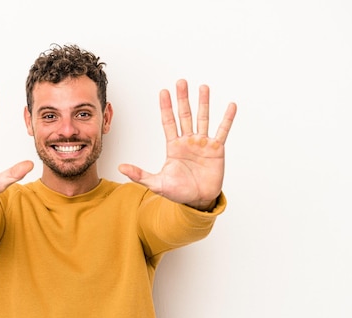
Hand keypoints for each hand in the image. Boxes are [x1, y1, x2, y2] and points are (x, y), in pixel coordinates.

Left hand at [119, 79, 236, 210]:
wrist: (198, 200)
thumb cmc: (178, 192)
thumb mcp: (156, 183)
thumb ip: (139, 175)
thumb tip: (121, 167)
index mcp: (174, 146)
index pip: (168, 122)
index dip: (166, 107)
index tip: (163, 92)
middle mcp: (188, 141)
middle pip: (185, 115)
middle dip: (182, 99)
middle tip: (181, 82)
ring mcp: (203, 144)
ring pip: (203, 118)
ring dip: (203, 103)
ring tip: (203, 87)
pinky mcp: (216, 149)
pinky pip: (222, 131)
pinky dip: (227, 119)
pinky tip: (230, 106)